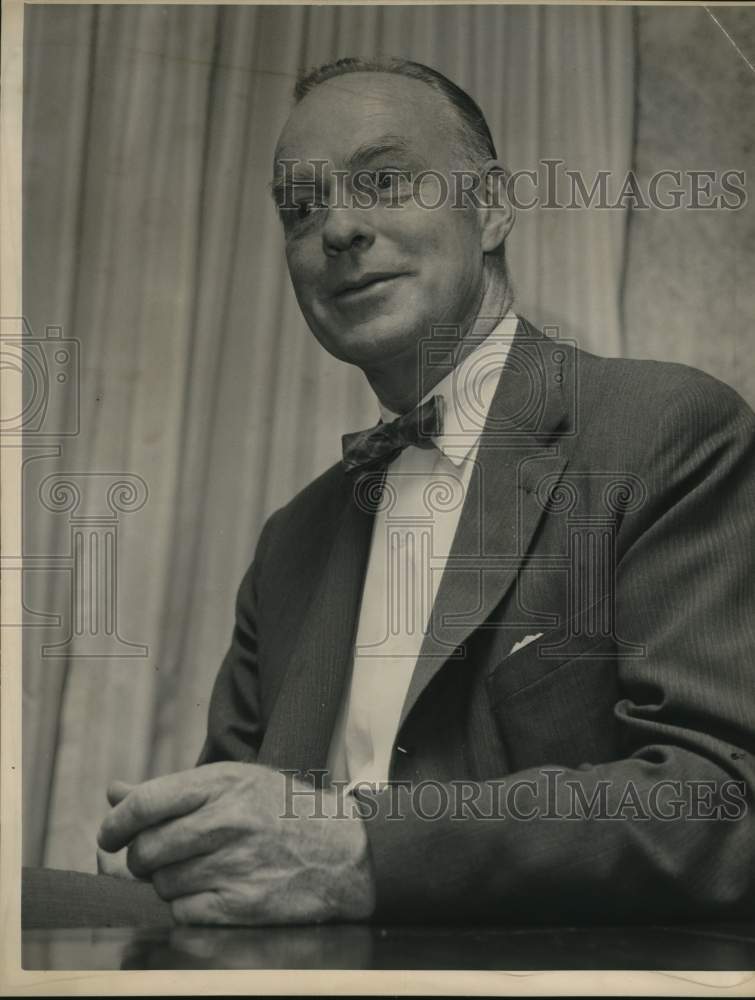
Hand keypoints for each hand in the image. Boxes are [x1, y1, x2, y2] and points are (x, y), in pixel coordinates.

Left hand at [96, 762, 375, 925]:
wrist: (345, 853)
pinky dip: (187, 907)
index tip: (109, 835)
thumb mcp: (236, 782)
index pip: (145, 803)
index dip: (115, 823)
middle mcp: (228, 821)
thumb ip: (172, 790)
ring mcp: (235, 864)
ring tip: (196, 871)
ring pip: (162, 884)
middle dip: (141, 859)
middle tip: (157, 858)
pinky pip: (183, 912)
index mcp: (223, 783)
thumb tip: (114, 793)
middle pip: (146, 850)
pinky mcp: (242, 905)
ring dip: (167, 883)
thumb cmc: (283, 812)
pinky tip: (211, 891)